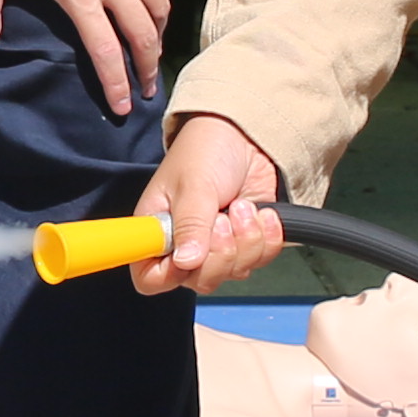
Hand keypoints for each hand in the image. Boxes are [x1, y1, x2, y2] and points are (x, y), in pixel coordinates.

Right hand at [140, 116, 286, 292]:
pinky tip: (262, 213)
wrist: (246, 136)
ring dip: (247, 240)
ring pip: (234, 272)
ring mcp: (217, 246)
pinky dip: (267, 238)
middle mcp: (184, 245)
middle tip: (224, 218)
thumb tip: (186, 261)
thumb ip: (191, 224)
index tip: (188, 255)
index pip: (150, 277)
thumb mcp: (194, 184)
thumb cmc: (206, 151)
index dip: (169, 275)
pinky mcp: (247, 243)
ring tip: (242, 206)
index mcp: (157, 231)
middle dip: (221, 252)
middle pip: (199, 280)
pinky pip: (260, 260)